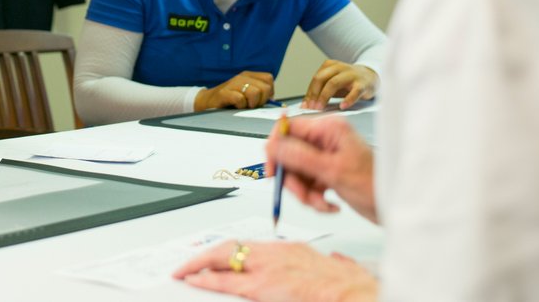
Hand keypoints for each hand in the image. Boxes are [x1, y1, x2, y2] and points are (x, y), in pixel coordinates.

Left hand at [174, 240, 376, 301]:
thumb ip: (331, 262)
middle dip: (206, 254)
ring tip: (184, 271)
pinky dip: (207, 280)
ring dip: (201, 264)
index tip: (216, 255)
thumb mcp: (338, 266)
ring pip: (225, 259)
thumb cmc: (349, 286)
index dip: (229, 250)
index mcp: (291, 250)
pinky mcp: (264, 288)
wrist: (354, 293)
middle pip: (231, 246)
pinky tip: (194, 281)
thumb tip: (337, 260)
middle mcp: (276, 254)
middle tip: (189, 262)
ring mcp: (268, 270)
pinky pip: (228, 282)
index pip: (250, 246)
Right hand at [195, 71, 273, 110]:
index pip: (268, 79)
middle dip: (261, 100)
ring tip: (243, 106)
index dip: (268, 92)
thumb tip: (275, 102)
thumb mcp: (246, 94)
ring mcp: (233, 84)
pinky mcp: (224, 93)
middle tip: (251, 105)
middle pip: (265, 88)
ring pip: (254, 93)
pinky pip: (240, 99)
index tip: (260, 99)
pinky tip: (235, 106)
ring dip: (251, 104)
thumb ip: (260, 95)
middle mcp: (242, 77)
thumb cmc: (230, 100)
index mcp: (249, 75)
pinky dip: (240, 106)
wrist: (207, 101)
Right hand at [267, 114, 376, 221]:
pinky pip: (308, 184)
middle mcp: (325, 139)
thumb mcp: (333, 171)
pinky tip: (330, 205)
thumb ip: (299, 157)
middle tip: (302, 195)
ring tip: (321, 204)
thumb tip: (272, 145)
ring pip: (297, 172)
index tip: (273, 169)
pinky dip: (314, 199)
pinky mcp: (328, 174)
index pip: (288, 128)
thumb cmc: (376, 185)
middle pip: (290, 154)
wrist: (396, 206)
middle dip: (293, 179)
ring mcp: (326, 157)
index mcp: (328, 128)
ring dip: (304, 193)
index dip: (276, 148)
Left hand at [302, 61, 378, 109]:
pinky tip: (342, 106)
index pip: (316, 78)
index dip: (309, 92)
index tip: (305, 105)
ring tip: (321, 108)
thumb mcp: (333, 83)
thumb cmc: (349, 82)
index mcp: (330, 65)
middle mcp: (340, 68)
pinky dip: (348, 99)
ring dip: (325, 96)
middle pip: (322, 78)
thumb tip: (307, 104)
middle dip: (315, 93)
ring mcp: (352, 75)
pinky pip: (355, 91)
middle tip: (312, 107)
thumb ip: (321, 91)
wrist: (371, 76)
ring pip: (334, 83)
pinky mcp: (363, 84)